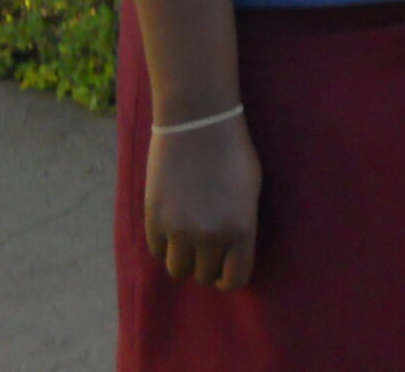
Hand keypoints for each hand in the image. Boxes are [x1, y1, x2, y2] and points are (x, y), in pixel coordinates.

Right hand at [143, 112, 261, 290]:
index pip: (235, 278)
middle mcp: (210, 236)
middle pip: (204, 276)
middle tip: (208, 248)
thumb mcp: (251, 191)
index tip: (225, 272)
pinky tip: (173, 224)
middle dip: (207, 266)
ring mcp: (179, 231)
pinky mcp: (154, 221)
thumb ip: (241, 226)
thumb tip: (232, 255)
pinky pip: (158, 251)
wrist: (198, 125)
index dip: (229, 278)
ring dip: (184, 259)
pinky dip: (165, 244)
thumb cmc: (233, 153)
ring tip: (189, 240)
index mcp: (240, 229)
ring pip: (178, 270)